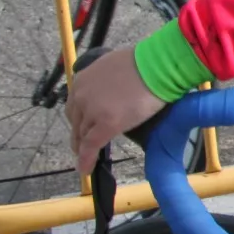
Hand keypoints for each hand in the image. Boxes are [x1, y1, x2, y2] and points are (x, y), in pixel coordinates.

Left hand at [66, 47, 166, 174]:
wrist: (157, 66)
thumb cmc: (144, 63)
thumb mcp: (114, 68)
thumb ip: (105, 82)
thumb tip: (111, 93)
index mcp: (82, 80)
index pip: (75, 106)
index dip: (80, 120)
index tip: (83, 129)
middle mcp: (81, 95)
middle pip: (76, 122)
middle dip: (80, 135)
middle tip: (85, 145)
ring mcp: (92, 111)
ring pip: (83, 135)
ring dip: (84, 148)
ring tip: (88, 158)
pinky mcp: (105, 125)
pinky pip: (91, 147)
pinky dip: (87, 160)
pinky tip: (86, 169)